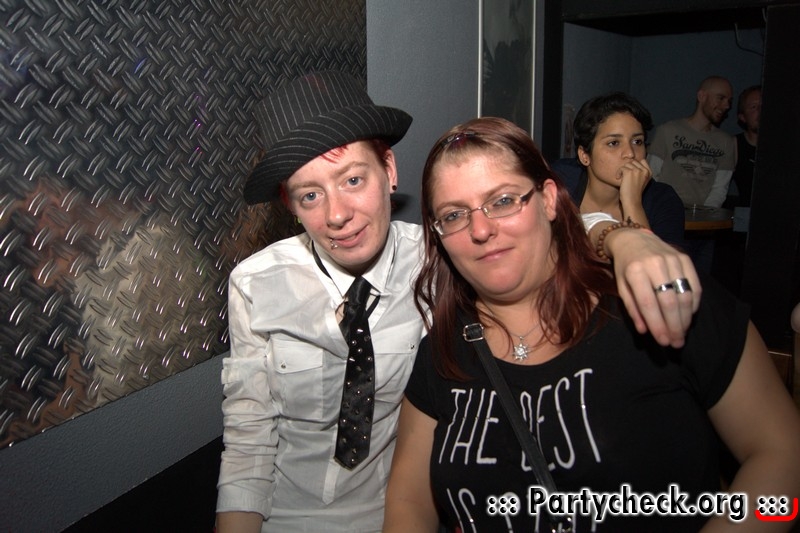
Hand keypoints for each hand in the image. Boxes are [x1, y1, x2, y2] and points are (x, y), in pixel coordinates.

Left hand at [604, 228, 700, 347]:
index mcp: (635, 271)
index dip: (657, 325)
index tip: (663, 341)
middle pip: (669, 301)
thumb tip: (645, 330)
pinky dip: (693, 303)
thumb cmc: (625, 267)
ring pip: (684, 294)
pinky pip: (694, 285)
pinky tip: (688, 316)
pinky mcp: (684, 258)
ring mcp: (672, 259)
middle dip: (674, 326)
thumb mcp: (622, 287)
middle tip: (676, 342)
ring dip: (685, 318)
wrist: (633, 239)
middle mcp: (655, 264)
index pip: (648, 303)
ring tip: (682, 333)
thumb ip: (633, 308)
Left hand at [618, 159, 650, 218]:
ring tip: (622, 179)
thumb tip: (632, 162)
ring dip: (622, 171)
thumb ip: (640, 172)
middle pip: (633, 161)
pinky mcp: (629, 172)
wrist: (632, 201)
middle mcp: (645, 170)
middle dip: (628, 168)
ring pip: (627, 164)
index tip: (631, 172)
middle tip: (625, 177)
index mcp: (649, 172)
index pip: (642, 161)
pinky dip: (618, 173)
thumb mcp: (642, 181)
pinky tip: (619, 179)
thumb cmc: (634, 192)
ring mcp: (637, 170)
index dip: (635, 165)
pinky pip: (621, 168)